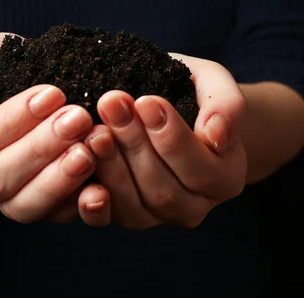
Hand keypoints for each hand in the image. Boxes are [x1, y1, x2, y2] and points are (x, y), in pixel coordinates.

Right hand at [0, 33, 100, 223]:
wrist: (13, 88)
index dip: (12, 122)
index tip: (52, 94)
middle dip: (41, 148)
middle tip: (79, 118)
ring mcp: (0, 200)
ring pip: (23, 206)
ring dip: (60, 180)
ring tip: (90, 148)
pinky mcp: (35, 206)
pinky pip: (53, 216)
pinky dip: (78, 202)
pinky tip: (100, 179)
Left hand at [82, 54, 246, 228]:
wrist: (166, 108)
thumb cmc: (191, 93)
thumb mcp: (213, 84)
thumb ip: (226, 104)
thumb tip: (215, 134)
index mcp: (225, 178)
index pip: (201, 168)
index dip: (172, 137)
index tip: (146, 101)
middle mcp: (194, 207)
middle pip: (164, 189)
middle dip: (134, 144)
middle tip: (111, 104)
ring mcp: (157, 218)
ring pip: (134, 205)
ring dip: (111, 166)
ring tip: (93, 129)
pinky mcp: (123, 216)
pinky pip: (105, 218)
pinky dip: (90, 198)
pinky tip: (77, 166)